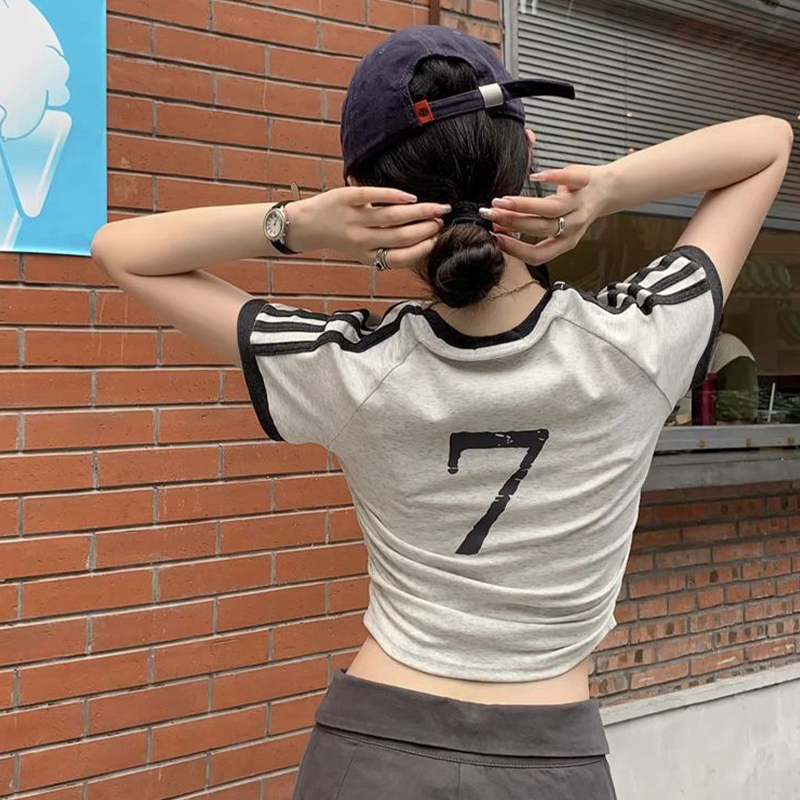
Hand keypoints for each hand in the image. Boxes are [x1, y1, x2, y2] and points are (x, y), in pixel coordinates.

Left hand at [286, 186, 450, 268]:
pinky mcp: (347, 198)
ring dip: (421, 212)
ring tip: (437, 207)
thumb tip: (425, 242)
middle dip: (428, 229)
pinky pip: (374, 196)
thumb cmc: (343, 235)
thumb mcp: (363, 250)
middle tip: (443, 220)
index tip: (439, 240)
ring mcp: (354, 219)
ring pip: (394, 217)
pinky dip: (395, 196)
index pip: (401, 258)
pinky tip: (411, 197)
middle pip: (403, 236)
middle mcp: (362, 240)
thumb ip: (388, 247)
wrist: (307, 225)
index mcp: (368, 256)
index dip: (423, 250)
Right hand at [482, 164, 607, 264]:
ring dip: (523, 206)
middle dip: (512, 223)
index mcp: (565, 241)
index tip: (495, 239)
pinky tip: (535, 178)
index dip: (515, 249)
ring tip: (502, 201)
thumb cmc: (575, 208)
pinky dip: (553, 178)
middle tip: (491, 215)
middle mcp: (573, 225)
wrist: (607, 189)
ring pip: (550, 210)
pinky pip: (571, 181)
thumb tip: (497, 229)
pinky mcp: (585, 183)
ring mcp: (580, 204)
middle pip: (541, 229)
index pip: (539, 254)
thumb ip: (530, 227)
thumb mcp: (555, 224)